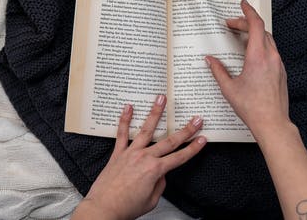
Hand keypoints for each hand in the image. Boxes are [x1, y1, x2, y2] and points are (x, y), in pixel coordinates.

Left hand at [71, 95, 206, 219]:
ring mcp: (131, 153)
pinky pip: (121, 133)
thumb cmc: (127, 207)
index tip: (203, 138)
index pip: (180, 157)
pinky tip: (128, 107)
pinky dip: (124, 119)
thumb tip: (160, 173)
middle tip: (196, 119)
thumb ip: (159, 183)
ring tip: (161, 98)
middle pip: (169, 141)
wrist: (104, 208)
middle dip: (186, 130)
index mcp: (155, 170)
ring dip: (156, 113)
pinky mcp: (118, 153)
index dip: (193, 148)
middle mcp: (145, 158)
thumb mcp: (151, 199)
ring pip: (147, 129)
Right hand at [205, 0, 290, 140]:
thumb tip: (209, 59)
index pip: (256, 25)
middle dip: (246, 23)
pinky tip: (250, 52)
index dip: (248, 12)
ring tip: (240, 35)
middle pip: (261, 30)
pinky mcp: (281, 71)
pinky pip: (271, 50)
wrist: (272, 122)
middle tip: (232, 24)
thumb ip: (217, 70)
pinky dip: (261, 44)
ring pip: (268, 39)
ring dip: (254, 33)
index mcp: (257, 57)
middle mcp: (271, 57)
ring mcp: (278, 64)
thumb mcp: (228, 87)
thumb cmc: (251, 107)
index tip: (242, 4)